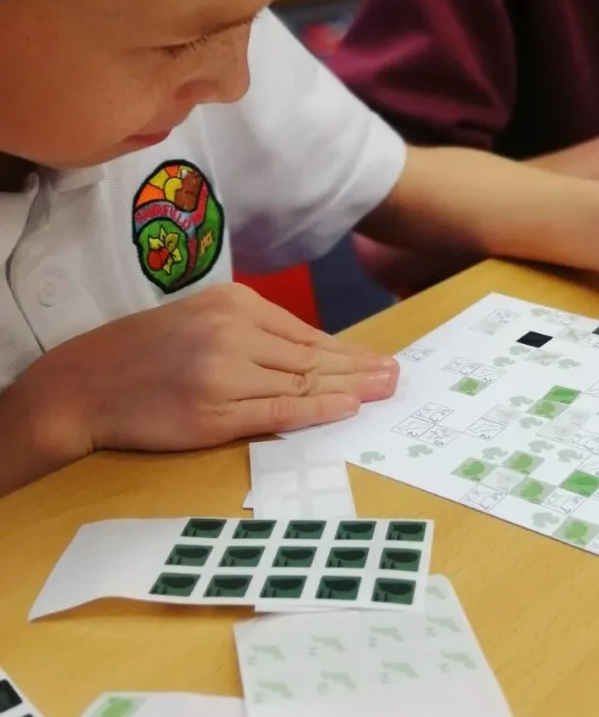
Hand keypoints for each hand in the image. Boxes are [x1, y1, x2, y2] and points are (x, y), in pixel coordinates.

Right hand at [8, 284, 398, 462]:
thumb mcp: (203, 321)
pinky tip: (345, 407)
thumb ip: (255, 333)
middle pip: (312, 355)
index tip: (378, 359)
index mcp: (236, 304)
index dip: (347, 350)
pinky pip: (277, 409)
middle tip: (396, 375)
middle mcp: (234, 332)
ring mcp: (224, 372)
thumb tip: (314, 352)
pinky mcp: (212, 412)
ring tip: (384, 390)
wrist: (84, 384)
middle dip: (359, 367)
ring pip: (301, 380)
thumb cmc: (147, 353)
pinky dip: (315, 408)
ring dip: (349, 387)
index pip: (306, 333)